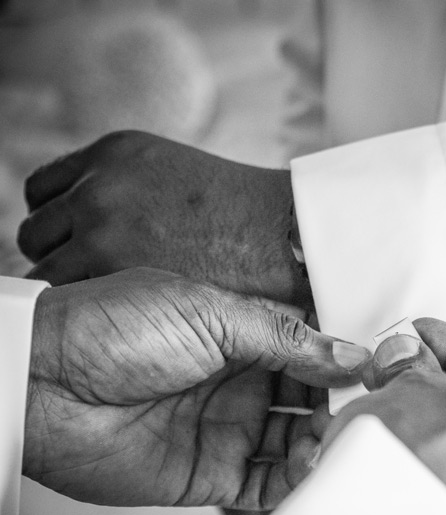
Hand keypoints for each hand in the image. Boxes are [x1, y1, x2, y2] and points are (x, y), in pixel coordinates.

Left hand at [17, 130, 307, 306]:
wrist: (292, 239)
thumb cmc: (255, 225)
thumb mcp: (188, 185)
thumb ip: (141, 198)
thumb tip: (119, 231)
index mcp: (117, 152)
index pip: (46, 189)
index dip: (62, 222)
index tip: (81, 245)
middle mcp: (99, 182)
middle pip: (37, 230)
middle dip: (62, 254)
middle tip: (99, 282)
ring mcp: (100, 222)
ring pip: (42, 268)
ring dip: (68, 286)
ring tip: (110, 308)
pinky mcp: (108, 265)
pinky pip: (60, 292)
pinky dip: (80, 306)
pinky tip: (114, 316)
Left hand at [24, 268, 369, 507]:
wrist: (40, 383)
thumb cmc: (113, 328)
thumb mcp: (209, 313)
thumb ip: (284, 337)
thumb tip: (353, 354)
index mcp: (243, 334)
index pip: (313, 350)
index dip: (348, 360)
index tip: (385, 370)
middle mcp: (242, 382)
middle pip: (313, 398)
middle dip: (344, 405)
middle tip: (371, 412)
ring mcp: (229, 429)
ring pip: (297, 441)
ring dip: (325, 442)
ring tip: (342, 441)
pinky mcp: (210, 474)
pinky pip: (267, 482)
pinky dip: (295, 480)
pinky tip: (313, 469)